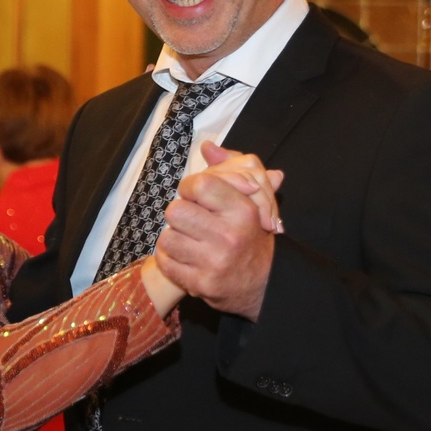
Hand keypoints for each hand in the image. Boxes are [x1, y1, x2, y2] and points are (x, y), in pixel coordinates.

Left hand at [154, 145, 282, 319]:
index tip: (195, 197)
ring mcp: (214, 262)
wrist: (264, 283)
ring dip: (174, 238)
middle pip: (177, 210)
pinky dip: (169, 259)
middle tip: (190, 221)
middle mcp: (229, 236)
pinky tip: (184, 257)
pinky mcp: (201, 284)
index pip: (200, 184)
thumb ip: (230, 170)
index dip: (190, 188)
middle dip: (180, 214)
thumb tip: (207, 147)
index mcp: (243, 210)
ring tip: (188, 240)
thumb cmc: (250, 235)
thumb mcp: (250, 201)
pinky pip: (166, 262)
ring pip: (168, 238)